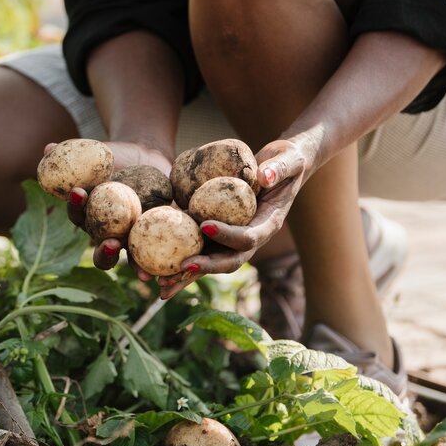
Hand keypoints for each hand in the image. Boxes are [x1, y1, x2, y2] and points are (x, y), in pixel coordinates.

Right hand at [48, 141, 172, 274]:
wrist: (146, 158)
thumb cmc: (114, 157)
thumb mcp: (97, 154)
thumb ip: (74, 154)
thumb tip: (47, 148)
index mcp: (89, 216)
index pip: (78, 215)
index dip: (76, 207)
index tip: (79, 192)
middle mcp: (108, 233)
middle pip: (102, 251)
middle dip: (105, 251)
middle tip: (111, 243)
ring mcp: (132, 238)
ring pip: (131, 259)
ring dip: (136, 266)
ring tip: (143, 273)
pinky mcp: (156, 237)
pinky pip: (158, 255)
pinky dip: (163, 265)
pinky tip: (170, 273)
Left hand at [157, 138, 313, 298]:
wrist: (281, 167)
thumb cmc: (287, 161)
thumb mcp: (289, 160)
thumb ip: (279, 169)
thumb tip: (265, 176)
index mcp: (268, 224)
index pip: (248, 238)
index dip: (228, 235)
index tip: (204, 226)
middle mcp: (251, 237)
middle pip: (228, 260)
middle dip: (205, 267)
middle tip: (181, 267)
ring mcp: (233, 239)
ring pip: (210, 262)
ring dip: (186, 276)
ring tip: (161, 285)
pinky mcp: (219, 234)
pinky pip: (199, 249)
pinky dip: (179, 260)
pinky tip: (156, 270)